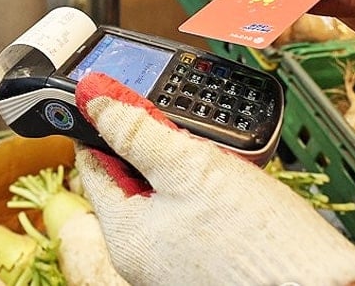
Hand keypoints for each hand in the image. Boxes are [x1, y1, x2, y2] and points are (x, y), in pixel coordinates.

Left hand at [74, 73, 354, 285]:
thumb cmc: (260, 242)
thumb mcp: (191, 167)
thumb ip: (137, 132)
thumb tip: (95, 100)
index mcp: (126, 234)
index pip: (94, 164)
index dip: (103, 122)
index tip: (110, 93)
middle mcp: (144, 255)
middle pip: (130, 179)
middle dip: (149, 143)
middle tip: (174, 118)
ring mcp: (175, 261)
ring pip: (165, 195)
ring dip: (184, 165)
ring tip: (215, 153)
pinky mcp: (207, 261)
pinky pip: (194, 215)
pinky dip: (207, 191)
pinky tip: (232, 183)